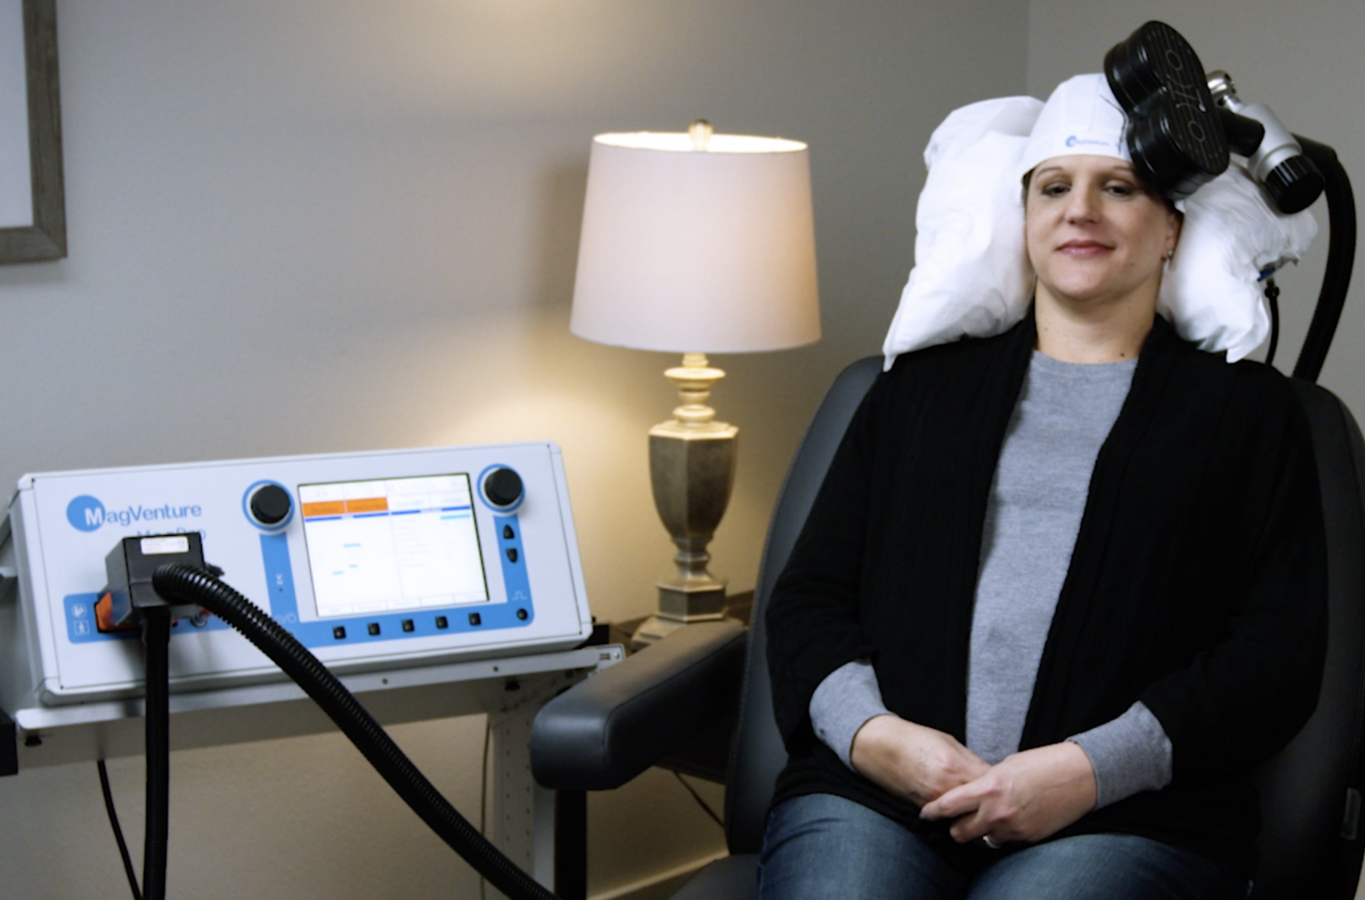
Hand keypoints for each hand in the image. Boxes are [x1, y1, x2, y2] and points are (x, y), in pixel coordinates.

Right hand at [849, 715, 989, 806]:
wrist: (880, 745)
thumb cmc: (914, 739)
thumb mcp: (949, 743)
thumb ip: (970, 762)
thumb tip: (989, 775)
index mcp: (957, 766)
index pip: (990, 786)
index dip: (1000, 787)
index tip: (1004, 787)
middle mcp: (946, 786)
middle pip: (980, 806)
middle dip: (989, 804)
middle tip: (995, 802)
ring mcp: (933, 800)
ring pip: (964, 816)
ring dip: (972, 812)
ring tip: (977, 806)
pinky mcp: (921, 808)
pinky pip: (946, 817)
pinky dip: (953, 814)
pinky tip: (956, 807)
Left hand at [918, 742, 1096, 844]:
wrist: (1079, 776)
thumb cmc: (1042, 764)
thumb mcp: (1004, 767)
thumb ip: (984, 784)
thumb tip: (970, 794)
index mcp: (987, 788)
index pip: (948, 806)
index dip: (932, 812)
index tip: (925, 813)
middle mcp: (997, 812)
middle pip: (959, 832)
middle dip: (954, 827)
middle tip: (955, 820)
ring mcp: (1013, 828)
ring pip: (982, 841)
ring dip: (980, 832)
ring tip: (985, 819)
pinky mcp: (1028, 838)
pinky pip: (1005, 842)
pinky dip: (1002, 834)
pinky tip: (1008, 820)